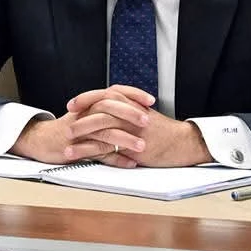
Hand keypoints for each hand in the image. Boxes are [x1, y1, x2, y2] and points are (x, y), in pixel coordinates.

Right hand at [9, 86, 157, 165]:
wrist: (41, 140)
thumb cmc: (69, 129)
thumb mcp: (87, 115)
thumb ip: (107, 111)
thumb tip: (134, 108)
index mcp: (90, 104)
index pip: (113, 92)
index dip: (132, 94)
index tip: (150, 100)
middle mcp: (85, 114)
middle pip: (109, 108)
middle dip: (130, 113)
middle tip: (148, 120)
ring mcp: (80, 132)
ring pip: (106, 132)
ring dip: (126, 139)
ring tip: (142, 146)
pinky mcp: (76, 148)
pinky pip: (99, 153)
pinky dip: (116, 159)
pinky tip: (130, 162)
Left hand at [62, 86, 208, 166]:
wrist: (184, 143)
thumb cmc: (164, 131)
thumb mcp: (144, 114)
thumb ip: (126, 110)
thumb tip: (106, 109)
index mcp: (132, 104)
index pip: (105, 95)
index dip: (86, 98)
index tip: (72, 104)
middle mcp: (131, 114)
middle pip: (100, 107)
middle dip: (80, 114)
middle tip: (65, 120)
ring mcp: (132, 130)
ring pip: (101, 126)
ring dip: (81, 133)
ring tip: (66, 141)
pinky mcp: (133, 147)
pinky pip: (107, 148)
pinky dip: (90, 151)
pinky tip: (78, 156)